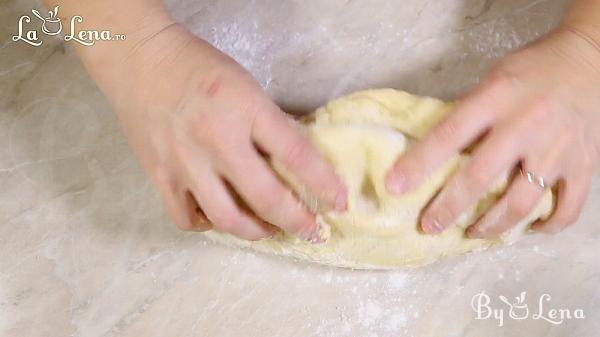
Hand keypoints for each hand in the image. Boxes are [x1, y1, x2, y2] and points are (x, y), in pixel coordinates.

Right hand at [106, 25, 346, 240]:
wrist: (141, 60)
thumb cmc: (200, 68)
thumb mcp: (248, 87)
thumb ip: (271, 124)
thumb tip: (298, 161)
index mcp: (246, 109)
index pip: (296, 155)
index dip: (324, 184)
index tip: (339, 202)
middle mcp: (216, 140)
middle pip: (266, 198)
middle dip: (298, 222)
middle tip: (312, 231)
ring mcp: (185, 163)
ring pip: (227, 219)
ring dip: (257, 232)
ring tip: (270, 229)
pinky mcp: (160, 176)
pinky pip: (187, 219)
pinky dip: (209, 225)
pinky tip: (221, 216)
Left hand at [386, 26, 599, 237]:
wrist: (590, 60)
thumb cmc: (531, 69)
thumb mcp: (492, 80)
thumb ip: (468, 114)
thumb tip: (433, 152)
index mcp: (496, 98)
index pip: (449, 135)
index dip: (419, 164)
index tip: (395, 187)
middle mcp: (525, 125)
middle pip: (480, 178)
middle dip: (448, 208)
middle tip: (429, 226)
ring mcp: (557, 149)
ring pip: (520, 202)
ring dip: (491, 226)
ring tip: (472, 232)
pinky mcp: (584, 164)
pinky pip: (566, 207)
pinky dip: (547, 225)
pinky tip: (528, 228)